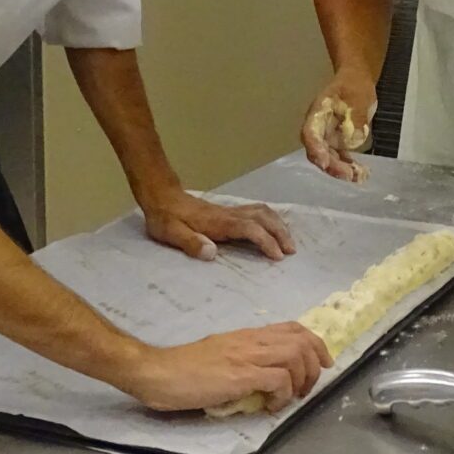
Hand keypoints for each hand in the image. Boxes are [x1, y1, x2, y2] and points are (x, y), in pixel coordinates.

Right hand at [117, 324, 331, 412]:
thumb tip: (262, 375)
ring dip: (301, 380)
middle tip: (309, 387)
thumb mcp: (219, 354)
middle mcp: (251, 340)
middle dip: (316, 363)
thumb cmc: (182, 367)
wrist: (157, 371)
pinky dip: (283, 394)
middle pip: (302, 339)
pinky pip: (278, 378)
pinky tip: (271, 406)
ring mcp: (246, 356)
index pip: (292, 327)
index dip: (315, 343)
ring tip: (290, 398)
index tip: (322, 362)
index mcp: (247, 335)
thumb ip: (242, 358)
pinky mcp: (240, 375)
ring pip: (296, 355)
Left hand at [143, 190, 295, 261]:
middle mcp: (229, 214)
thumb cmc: (165, 218)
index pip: (250, 229)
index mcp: (219, 222)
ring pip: (262, 211)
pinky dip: (270, 219)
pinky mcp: (228, 211)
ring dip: (277, 224)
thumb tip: (212, 254)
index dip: (266, 241)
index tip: (277, 256)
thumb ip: (191, 243)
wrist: (161, 197)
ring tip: (287, 241)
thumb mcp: (171, 233)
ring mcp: (230, 211)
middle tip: (292, 251)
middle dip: (280, 232)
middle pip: (263, 217)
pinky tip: (272, 227)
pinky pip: (256, 211)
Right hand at [301, 73, 376, 183]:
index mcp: (318, 114)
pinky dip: (349, 166)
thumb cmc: (354, 84)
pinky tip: (362, 173)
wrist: (356, 80)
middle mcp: (318, 128)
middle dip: (331, 165)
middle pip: (318, 151)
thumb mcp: (358, 95)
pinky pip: (340, 157)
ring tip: (359, 177)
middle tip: (348, 175)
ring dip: (341, 169)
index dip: (315, 149)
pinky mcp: (337, 142)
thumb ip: (357, 116)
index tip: (324, 162)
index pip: (310, 134)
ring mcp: (327, 137)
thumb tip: (355, 138)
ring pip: (328, 158)